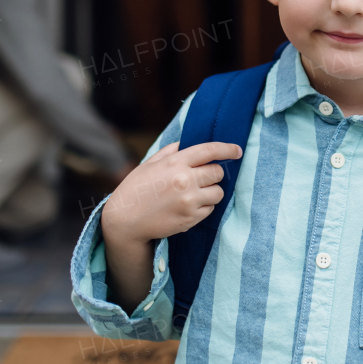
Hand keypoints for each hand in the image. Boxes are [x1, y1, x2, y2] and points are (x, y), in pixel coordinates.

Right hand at [101, 140, 242, 247]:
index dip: (227, 149)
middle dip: (215, 173)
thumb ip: (172, 151)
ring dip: (211, 191)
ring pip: (218, 193)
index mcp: (175, 163)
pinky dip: (204, 206)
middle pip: (218, 172)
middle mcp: (185, 180)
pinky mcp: (191, 219)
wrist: (125, 221)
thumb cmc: (136, 189)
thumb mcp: (150, 163)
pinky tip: (188, 206)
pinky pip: (210, 209)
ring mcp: (189, 201)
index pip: (209, 151)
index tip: (237, 151)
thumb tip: (189, 143)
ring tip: (194, 193)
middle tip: (203, 177)